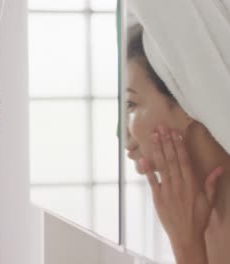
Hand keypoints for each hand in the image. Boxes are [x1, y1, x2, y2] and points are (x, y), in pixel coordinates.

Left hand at [140, 125, 223, 263]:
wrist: (186, 235)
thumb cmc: (198, 218)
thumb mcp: (209, 200)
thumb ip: (211, 182)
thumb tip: (220, 168)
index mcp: (192, 184)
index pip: (185, 160)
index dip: (180, 146)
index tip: (175, 133)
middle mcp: (179, 185)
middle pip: (172, 159)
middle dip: (166, 142)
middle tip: (161, 128)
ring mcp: (167, 190)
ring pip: (162, 166)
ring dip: (158, 150)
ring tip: (154, 136)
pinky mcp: (158, 197)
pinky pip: (152, 181)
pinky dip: (147, 170)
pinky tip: (143, 158)